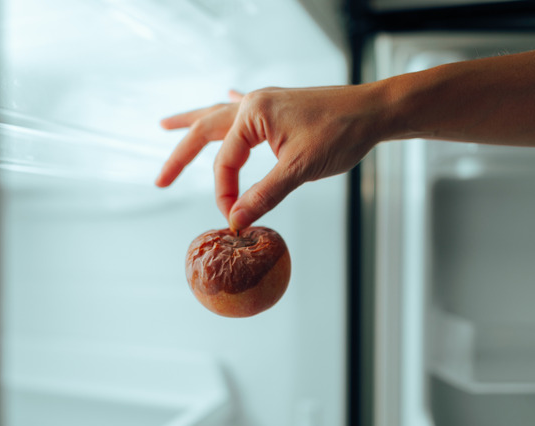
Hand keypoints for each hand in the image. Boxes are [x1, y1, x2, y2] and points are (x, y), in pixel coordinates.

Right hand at [155, 85, 392, 229]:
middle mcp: (253, 104)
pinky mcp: (280, 107)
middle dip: (180, 155)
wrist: (375, 111)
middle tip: (160, 179)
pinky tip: (226, 97)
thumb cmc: (341, 133)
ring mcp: (266, 103)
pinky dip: (230, 107)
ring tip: (165, 124)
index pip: (226, 162)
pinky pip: (245, 109)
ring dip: (194, 124)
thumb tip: (236, 219)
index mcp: (252, 114)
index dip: (225, 194)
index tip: (234, 218)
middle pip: (205, 131)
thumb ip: (264, 194)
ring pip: (220, 117)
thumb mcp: (298, 169)